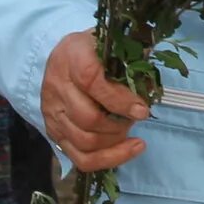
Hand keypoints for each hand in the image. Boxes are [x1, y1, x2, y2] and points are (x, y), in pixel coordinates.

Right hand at [40, 29, 150, 173]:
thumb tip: (151, 87)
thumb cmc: (96, 49)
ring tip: (131, 132)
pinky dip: (107, 159)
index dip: (119, 100)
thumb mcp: (114, 44)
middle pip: (88, 118)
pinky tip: (127, 150)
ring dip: (114, 142)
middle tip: (137, 118)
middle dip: (119, 125)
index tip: (142, 109)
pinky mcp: (54, 132)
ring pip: (84, 141)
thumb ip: (132, 61)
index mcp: (72, 56)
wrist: (66, 55)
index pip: (91, 82)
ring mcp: (52, 112)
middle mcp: (56, 85)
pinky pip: (80, 158)